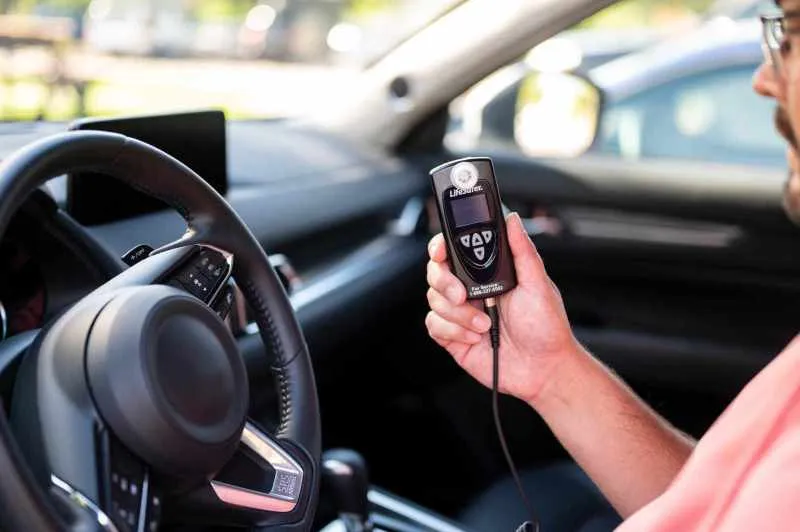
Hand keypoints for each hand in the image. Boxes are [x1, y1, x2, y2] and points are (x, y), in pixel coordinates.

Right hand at [425, 213, 580, 403]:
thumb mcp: (538, 284)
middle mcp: (470, 290)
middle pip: (436, 272)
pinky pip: (434, 325)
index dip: (441, 246)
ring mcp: (459, 313)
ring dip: (459, 315)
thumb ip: (522, 250)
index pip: (454, 250)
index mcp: (487, 273)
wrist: (543, 369)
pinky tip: (475, 337)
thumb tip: (512, 220)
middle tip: (463, 295)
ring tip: (485, 325)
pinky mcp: (452, 337)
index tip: (442, 250)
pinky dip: (454, 331)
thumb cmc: (546, 327)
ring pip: (434, 300)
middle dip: (445, 282)